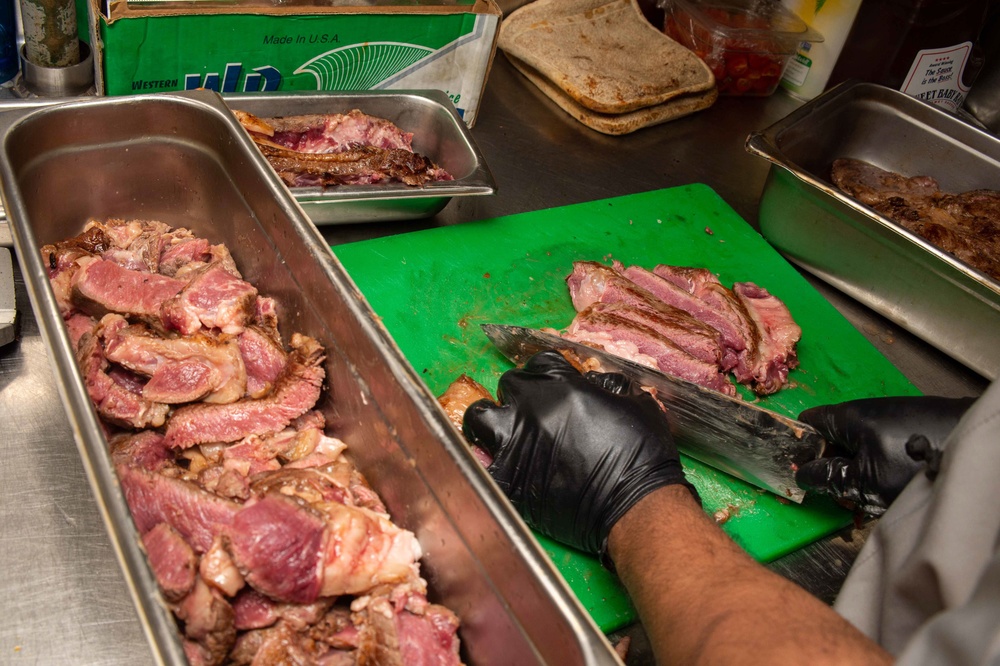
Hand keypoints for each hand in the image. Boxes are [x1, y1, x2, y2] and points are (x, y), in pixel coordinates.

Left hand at [462, 351, 695, 560]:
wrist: (636, 505)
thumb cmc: (643, 453)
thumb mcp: (636, 404)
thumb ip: (611, 387)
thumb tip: (599, 384)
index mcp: (562, 385)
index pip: (540, 362)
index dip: (546, 374)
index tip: (551, 388)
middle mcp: (532, 407)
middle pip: (509, 384)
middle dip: (520, 395)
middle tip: (532, 413)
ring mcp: (516, 442)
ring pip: (479, 417)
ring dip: (488, 422)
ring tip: (501, 434)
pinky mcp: (509, 478)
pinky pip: (483, 464)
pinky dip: (490, 464)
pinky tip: (501, 468)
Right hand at [795, 396, 973, 514]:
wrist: (979, 450)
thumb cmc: (917, 464)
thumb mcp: (866, 481)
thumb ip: (830, 478)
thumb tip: (802, 475)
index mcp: (848, 415)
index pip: (807, 422)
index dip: (798, 447)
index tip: (800, 472)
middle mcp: (868, 410)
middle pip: (835, 437)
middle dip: (832, 466)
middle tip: (841, 495)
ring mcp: (893, 417)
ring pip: (861, 446)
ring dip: (860, 470)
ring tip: (873, 496)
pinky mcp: (915, 427)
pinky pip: (885, 447)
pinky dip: (884, 467)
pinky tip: (898, 487)